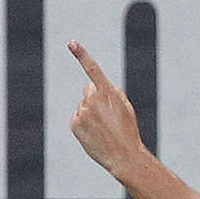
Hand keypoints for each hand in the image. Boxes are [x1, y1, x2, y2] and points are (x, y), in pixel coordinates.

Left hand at [68, 41, 146, 176]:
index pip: (93, 69)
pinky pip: (77, 118)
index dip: (82, 54)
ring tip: (103, 128)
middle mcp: (92, 100)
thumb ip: (112, 93)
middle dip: (95, 98)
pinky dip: (84, 124)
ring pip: (84, 106)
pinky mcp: (75, 124)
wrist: (123, 155)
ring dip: (90, 113)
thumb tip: (96, 86)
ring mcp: (82, 112)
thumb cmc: (127, 131)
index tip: (71, 43)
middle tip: (107, 116)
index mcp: (107, 93)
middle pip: (89, 91)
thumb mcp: (126, 108)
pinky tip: (94, 133)